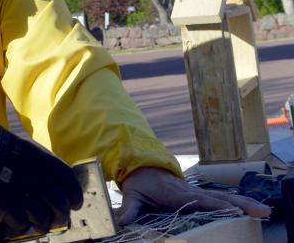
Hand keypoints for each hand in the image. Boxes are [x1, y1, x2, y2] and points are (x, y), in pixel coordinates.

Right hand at [0, 97, 82, 237]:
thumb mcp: (9, 143)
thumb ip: (24, 158)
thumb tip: (34, 171)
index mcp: (34, 156)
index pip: (65, 177)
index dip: (74, 193)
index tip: (75, 202)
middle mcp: (31, 174)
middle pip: (59, 201)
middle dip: (62, 214)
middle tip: (59, 219)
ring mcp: (18, 191)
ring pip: (43, 216)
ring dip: (44, 224)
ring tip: (40, 226)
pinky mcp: (3, 206)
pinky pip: (21, 224)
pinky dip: (20, 227)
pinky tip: (15, 225)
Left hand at [117, 167, 271, 224]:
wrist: (141, 165)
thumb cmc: (139, 182)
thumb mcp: (132, 194)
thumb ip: (128, 209)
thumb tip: (121, 221)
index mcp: (175, 193)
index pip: (198, 200)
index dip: (215, 206)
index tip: (233, 210)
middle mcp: (190, 191)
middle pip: (218, 198)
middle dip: (240, 204)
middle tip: (261, 211)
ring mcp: (196, 192)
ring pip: (223, 197)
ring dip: (243, 203)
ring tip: (264, 211)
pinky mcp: (198, 195)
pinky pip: (220, 199)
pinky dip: (237, 203)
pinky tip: (250, 209)